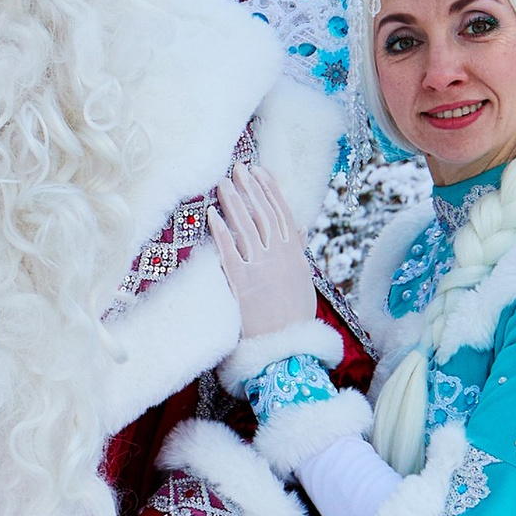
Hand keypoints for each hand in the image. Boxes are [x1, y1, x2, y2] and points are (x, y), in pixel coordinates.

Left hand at [210, 164, 317, 341]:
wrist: (288, 346)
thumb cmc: (295, 318)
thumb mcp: (304, 281)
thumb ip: (298, 252)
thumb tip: (299, 229)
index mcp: (295, 254)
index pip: (282, 213)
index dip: (270, 190)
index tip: (260, 171)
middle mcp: (280, 256)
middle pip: (263, 213)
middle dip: (250, 188)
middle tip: (238, 168)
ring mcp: (261, 267)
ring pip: (246, 226)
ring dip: (234, 202)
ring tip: (223, 183)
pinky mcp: (243, 282)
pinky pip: (229, 251)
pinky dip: (221, 231)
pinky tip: (212, 215)